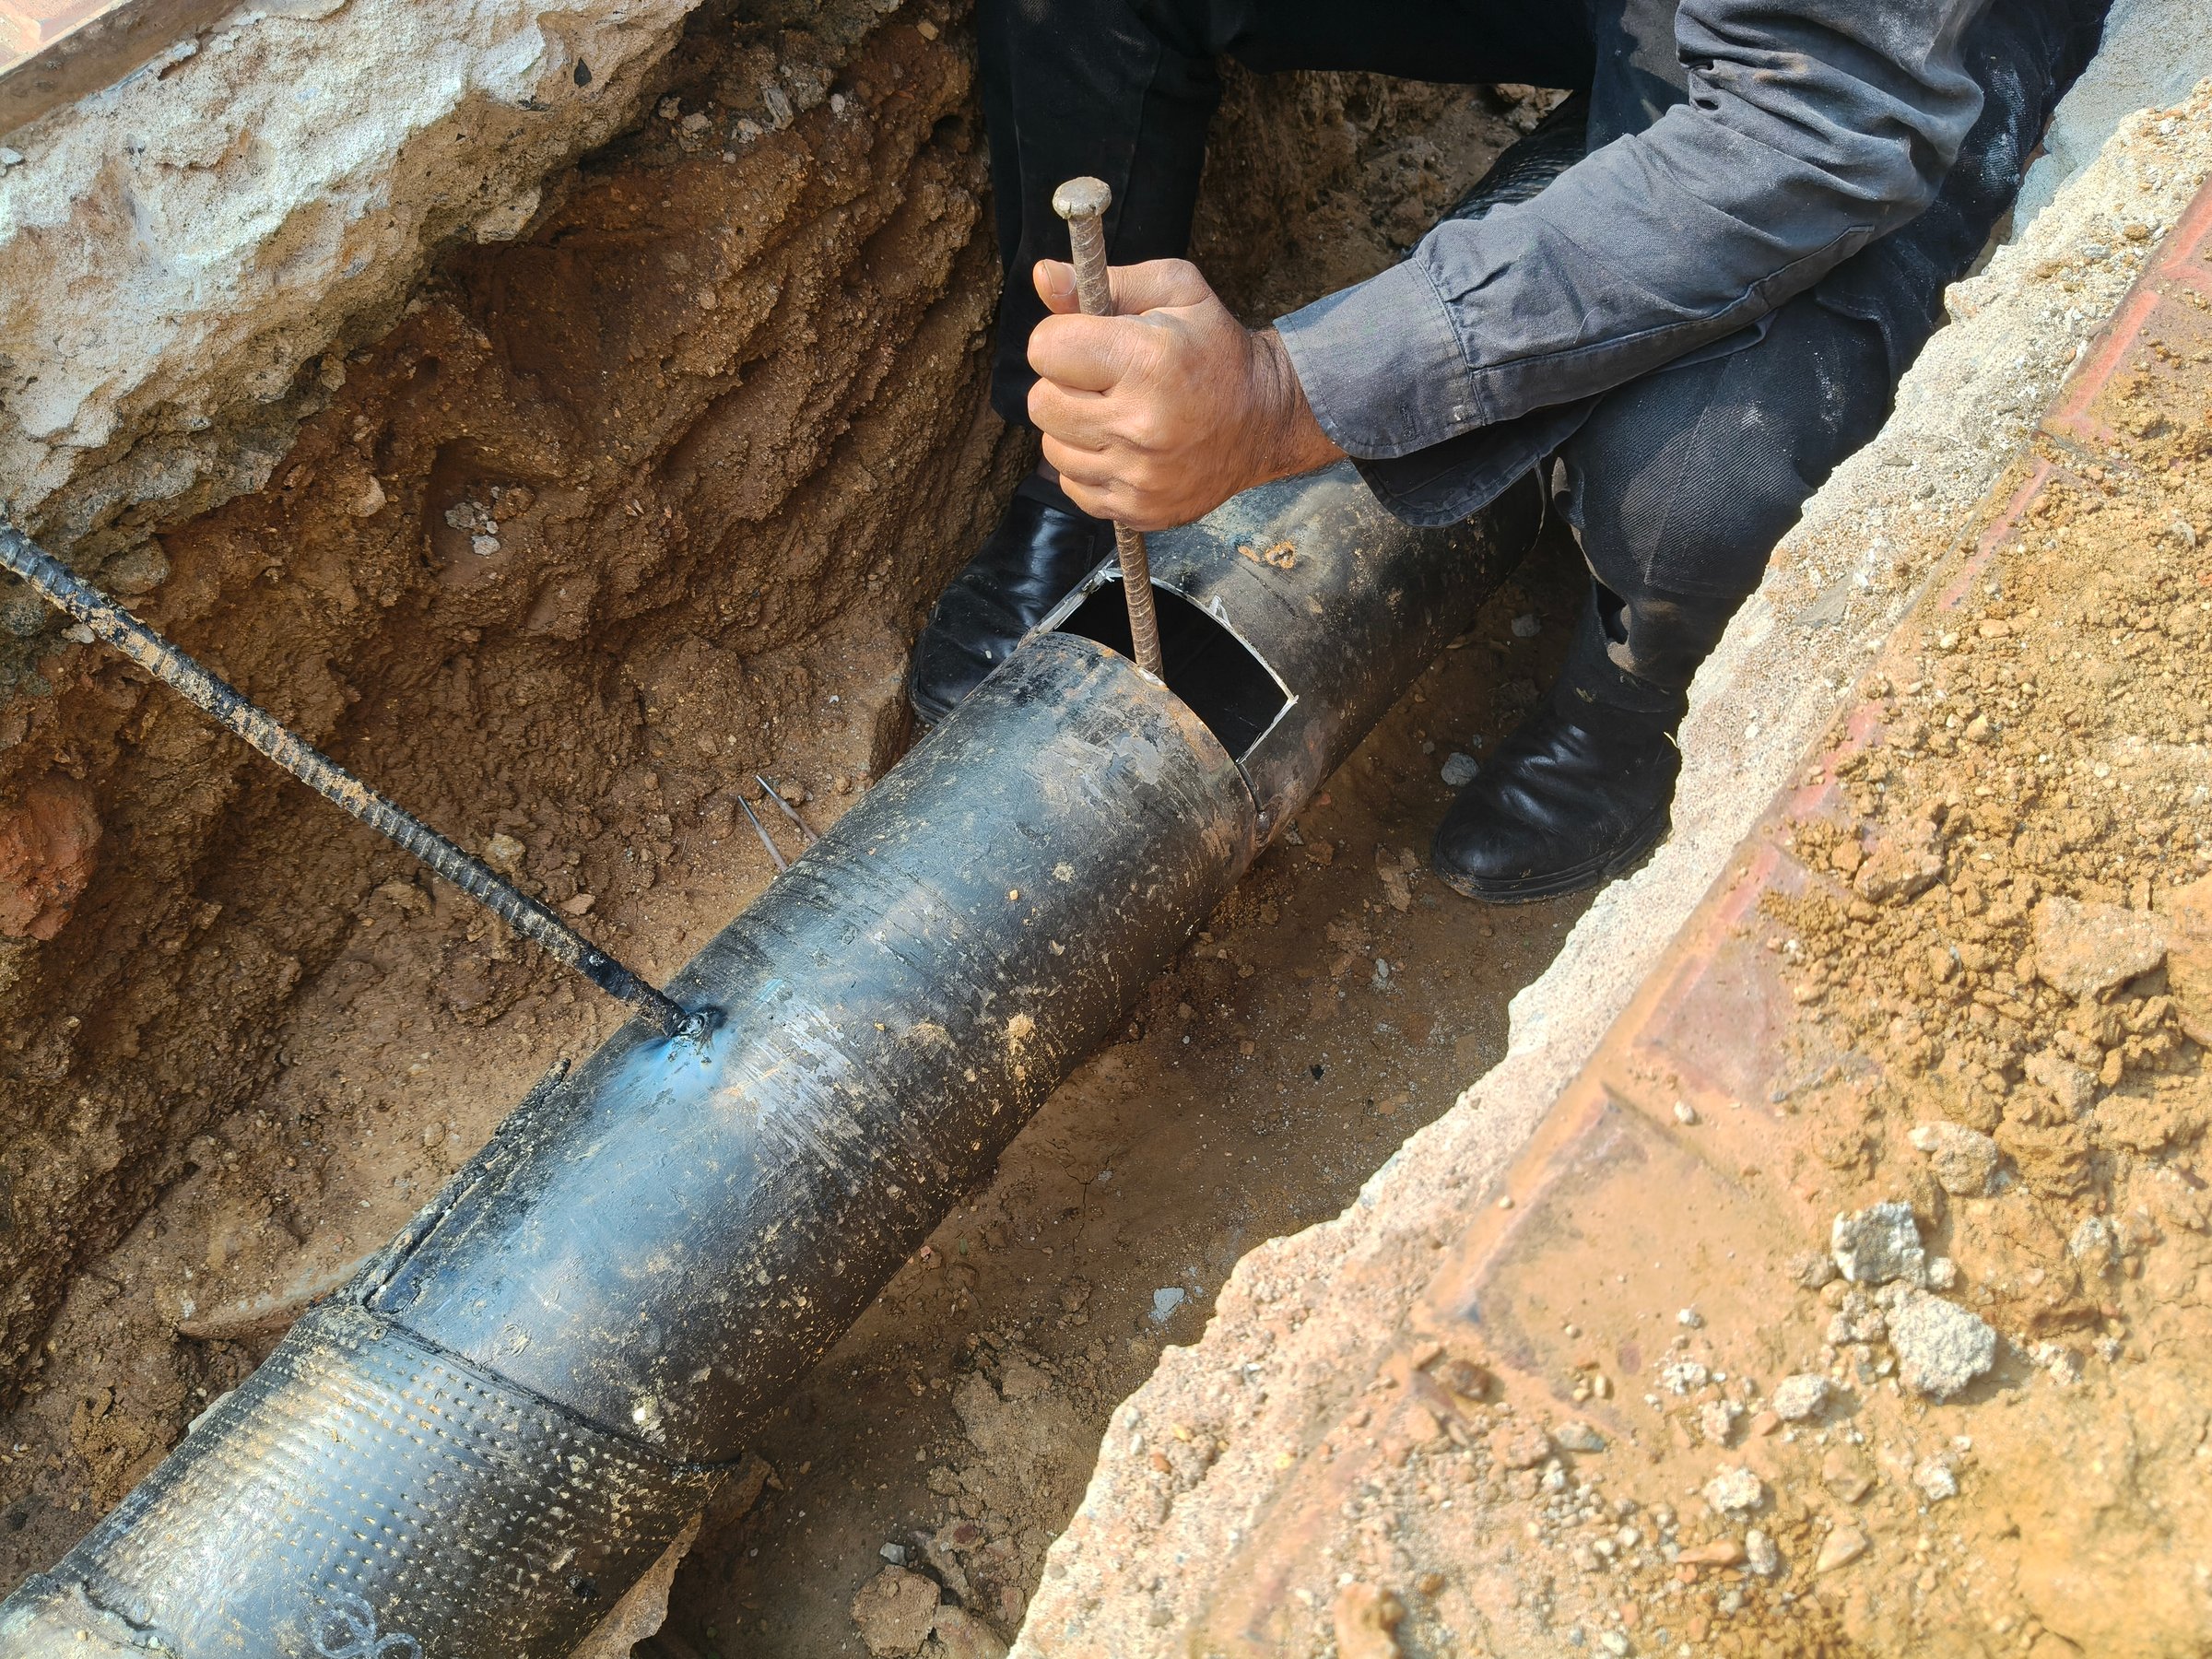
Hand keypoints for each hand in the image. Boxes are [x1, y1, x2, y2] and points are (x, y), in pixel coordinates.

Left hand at [1026, 258, 1343, 530]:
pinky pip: (1073, 486)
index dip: (1061, 340)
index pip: (1045, 349)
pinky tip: (1122, 448)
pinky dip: (1088, 466)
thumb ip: (1104, 282)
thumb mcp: (1175, 291)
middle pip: (1041, 403)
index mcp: (1147, 360)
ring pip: (1053, 448)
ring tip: (1115, 415)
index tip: (1089, 344)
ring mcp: (1138, 475)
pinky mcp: (1137, 509)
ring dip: (1074, 429)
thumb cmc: (1215, 348)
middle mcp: (1140, 424)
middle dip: (1063, 386)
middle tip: (1102, 381)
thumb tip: (1042, 276)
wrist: (1266, 420)